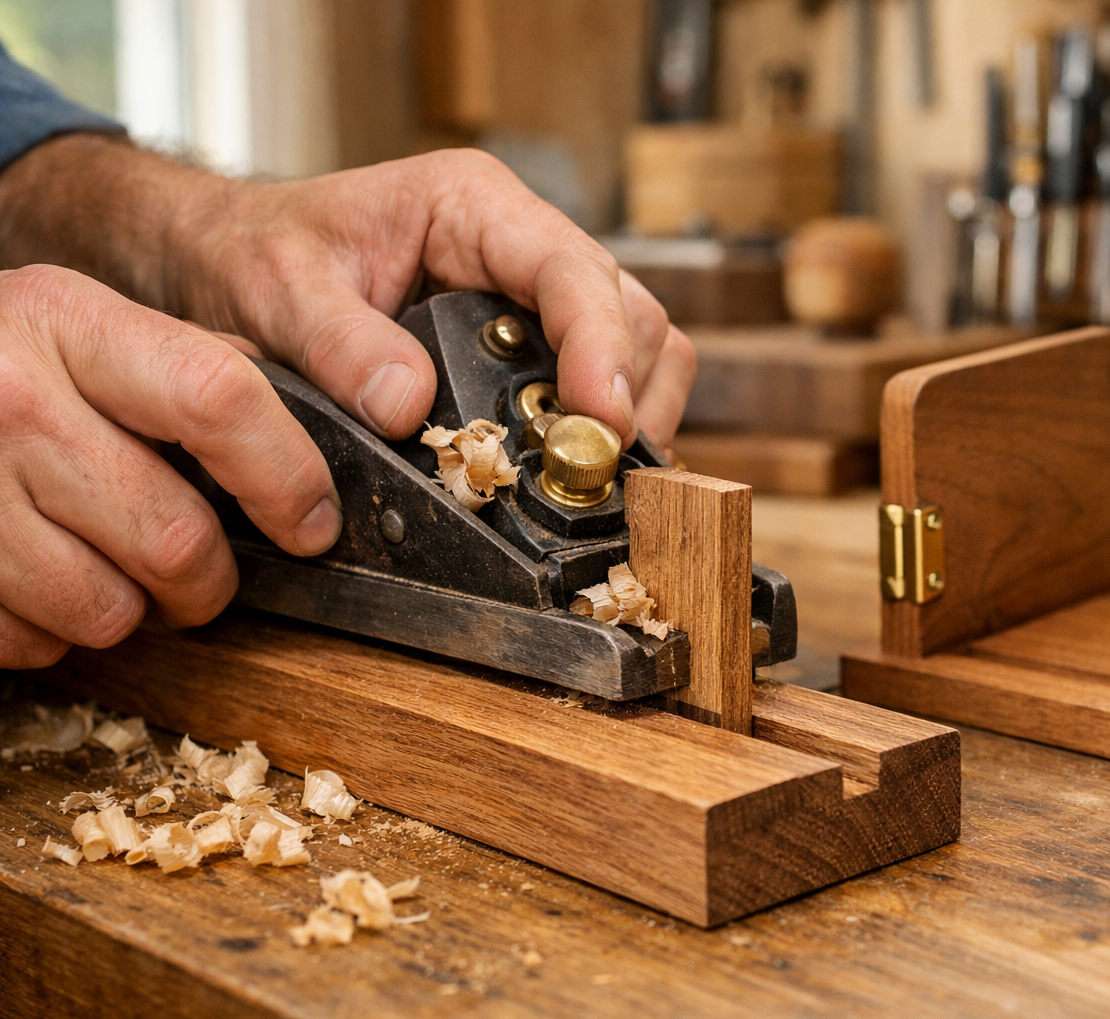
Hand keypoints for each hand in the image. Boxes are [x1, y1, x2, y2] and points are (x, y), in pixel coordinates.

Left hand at [0, 135, 694, 447]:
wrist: (226, 263)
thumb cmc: (255, 254)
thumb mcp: (277, 289)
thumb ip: (337, 341)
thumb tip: (408, 404)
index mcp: (473, 206)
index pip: (572, 269)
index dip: (600, 346)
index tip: (599, 418)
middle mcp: (522, 247)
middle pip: (631, 315)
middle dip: (626, 395)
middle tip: (591, 472)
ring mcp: (535, 298)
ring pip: (640, 351)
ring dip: (630, 419)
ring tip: (593, 478)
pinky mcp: (532, 348)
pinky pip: (604, 385)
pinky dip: (604, 432)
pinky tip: (573, 470)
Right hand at [0, 265, 339, 666]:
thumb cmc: (0, 364)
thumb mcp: (87, 329)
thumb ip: (192, 367)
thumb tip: (315, 439)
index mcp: (69, 321)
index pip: (218, 399)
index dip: (286, 477)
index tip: (313, 523)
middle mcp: (11, 395)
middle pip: (176, 538)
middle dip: (210, 580)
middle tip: (202, 572)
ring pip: (108, 611)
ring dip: (129, 611)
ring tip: (108, 566)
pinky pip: (33, 643)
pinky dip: (50, 631)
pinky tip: (39, 578)